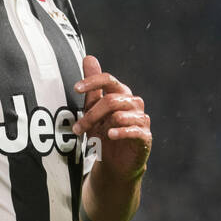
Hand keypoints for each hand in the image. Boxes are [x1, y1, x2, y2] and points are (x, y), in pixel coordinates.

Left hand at [72, 55, 150, 179]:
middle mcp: (134, 103)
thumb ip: (93, 87)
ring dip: (102, 126)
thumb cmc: (105, 133)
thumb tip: (89, 57)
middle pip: (111, 100)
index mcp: (121, 94)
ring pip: (121, 115)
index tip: (76, 88)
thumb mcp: (94, 109)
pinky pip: (135, 130)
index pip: (109, 80)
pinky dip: (121, 132)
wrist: (116, 162)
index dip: (93, 81)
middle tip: (77, 128)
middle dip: (91, 115)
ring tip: (93, 136)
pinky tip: (111, 135)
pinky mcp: (145, 136)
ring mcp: (141, 119)